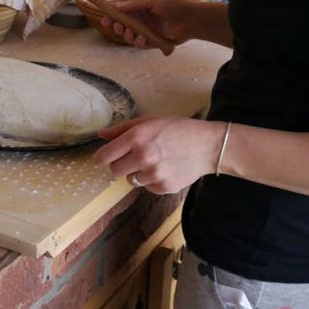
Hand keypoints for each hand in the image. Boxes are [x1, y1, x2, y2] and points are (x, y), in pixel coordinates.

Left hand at [95, 116, 225, 193]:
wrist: (207, 146)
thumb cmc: (178, 129)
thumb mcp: (150, 121)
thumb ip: (123, 129)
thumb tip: (100, 134)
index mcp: (137, 138)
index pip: (106, 155)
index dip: (101, 158)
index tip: (102, 158)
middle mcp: (143, 157)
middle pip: (114, 170)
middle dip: (120, 164)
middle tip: (133, 157)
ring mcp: (153, 174)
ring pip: (130, 180)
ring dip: (137, 172)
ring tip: (153, 162)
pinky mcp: (163, 187)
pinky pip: (146, 187)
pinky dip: (151, 181)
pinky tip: (164, 169)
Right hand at [99, 0, 199, 49]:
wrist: (191, 19)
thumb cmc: (173, 5)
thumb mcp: (152, 0)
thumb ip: (134, 4)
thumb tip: (116, 6)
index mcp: (142, 8)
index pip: (123, 13)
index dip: (113, 16)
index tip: (105, 19)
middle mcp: (143, 20)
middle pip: (125, 25)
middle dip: (118, 27)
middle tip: (116, 27)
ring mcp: (148, 32)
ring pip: (131, 36)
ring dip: (127, 35)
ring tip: (130, 32)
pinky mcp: (154, 42)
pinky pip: (141, 44)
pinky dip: (138, 43)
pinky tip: (140, 39)